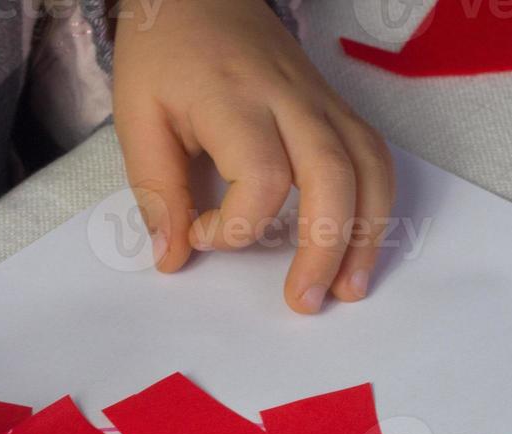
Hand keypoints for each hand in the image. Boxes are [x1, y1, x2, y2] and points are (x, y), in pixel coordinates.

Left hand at [112, 0, 395, 313]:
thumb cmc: (163, 53)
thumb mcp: (136, 116)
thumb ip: (155, 189)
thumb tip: (173, 257)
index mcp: (234, 98)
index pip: (263, 176)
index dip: (235, 226)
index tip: (200, 234)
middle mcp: (290, 98)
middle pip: (334, 177)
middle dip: (325, 249)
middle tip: (303, 302)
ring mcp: (321, 101)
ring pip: (370, 168)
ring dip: (367, 235)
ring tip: (348, 289)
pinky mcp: (335, 107)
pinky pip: (373, 157)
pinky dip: (375, 206)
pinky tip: (359, 246)